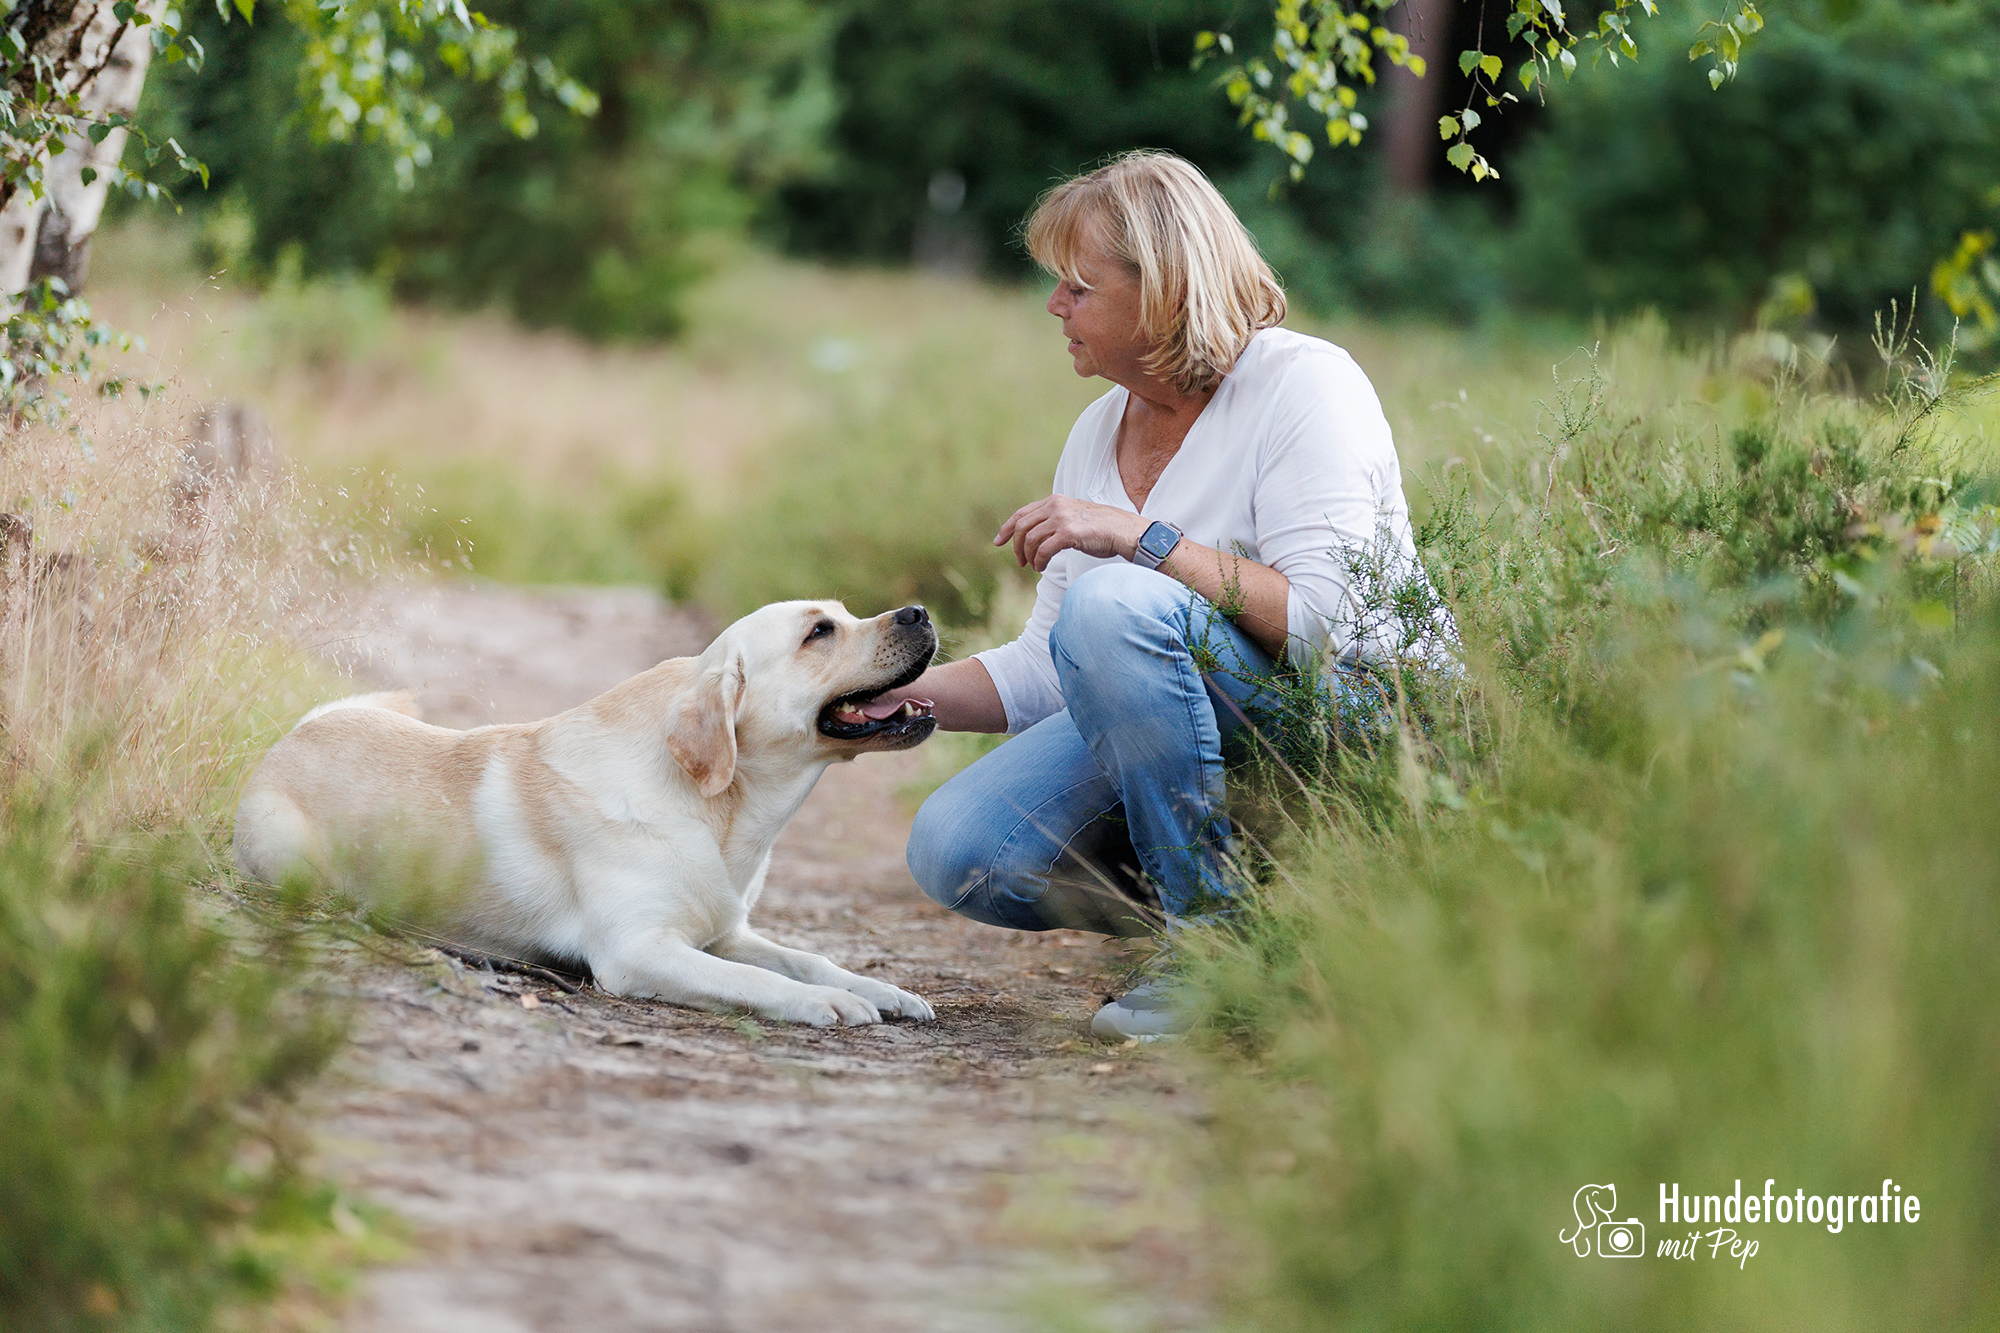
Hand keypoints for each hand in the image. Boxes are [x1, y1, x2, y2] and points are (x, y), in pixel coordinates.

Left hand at [994, 495, 1148, 571]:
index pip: (1022, 513)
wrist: (1123, 530)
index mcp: (1054, 500)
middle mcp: (1055, 506)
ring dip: (1030, 557)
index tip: (998, 542)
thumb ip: (1053, 520)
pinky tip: (1042, 567)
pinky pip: (1044, 550)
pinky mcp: (1069, 533)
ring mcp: (1062, 518)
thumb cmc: (1099, 528)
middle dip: (1017, 547)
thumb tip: (1032, 537)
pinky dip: (1039, 561)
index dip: (1007, 529)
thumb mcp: (1072, 517)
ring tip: (1035, 566)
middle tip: (1020, 562)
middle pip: (1022, 528)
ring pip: (1031, 540)